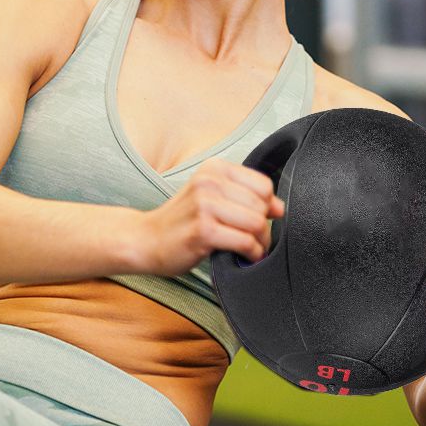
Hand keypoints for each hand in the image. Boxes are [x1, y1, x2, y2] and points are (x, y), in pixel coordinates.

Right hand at [139, 157, 284, 276]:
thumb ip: (243, 197)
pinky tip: (245, 257)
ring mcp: (205, 205)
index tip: (263, 220)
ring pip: (257, 223)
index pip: (263, 184)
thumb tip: (280, 207)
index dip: (269, 205)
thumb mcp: (210, 197)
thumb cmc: (182, 220)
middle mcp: (209, 181)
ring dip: (261, 242)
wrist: (146, 239)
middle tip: (257, 240)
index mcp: (214, 168)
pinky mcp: (203, 230)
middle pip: (262, 205)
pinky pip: (245, 241)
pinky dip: (252, 253)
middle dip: (265, 227)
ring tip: (252, 249)